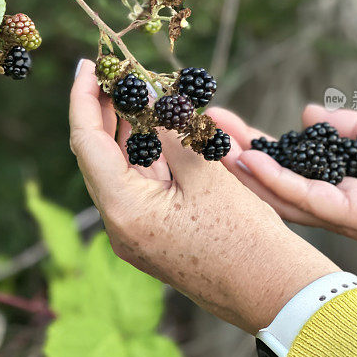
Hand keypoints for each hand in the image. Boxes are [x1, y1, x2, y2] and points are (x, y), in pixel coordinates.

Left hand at [69, 61, 337, 333]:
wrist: (272, 292)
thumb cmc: (245, 237)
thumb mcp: (206, 174)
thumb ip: (170, 131)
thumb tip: (146, 95)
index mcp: (124, 210)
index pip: (87, 142)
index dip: (83, 98)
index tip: (89, 63)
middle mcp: (119, 226)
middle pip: (98, 156)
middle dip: (103, 110)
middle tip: (113, 71)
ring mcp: (134, 234)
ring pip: (118, 171)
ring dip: (124, 131)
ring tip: (132, 90)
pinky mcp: (152, 236)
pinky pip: (138, 187)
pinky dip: (143, 155)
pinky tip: (152, 128)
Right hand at [211, 105, 356, 290]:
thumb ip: (353, 127)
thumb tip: (308, 111)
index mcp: (344, 183)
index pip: (291, 162)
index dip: (258, 142)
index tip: (226, 121)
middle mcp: (335, 200)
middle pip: (276, 178)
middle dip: (238, 154)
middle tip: (202, 129)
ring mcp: (342, 211)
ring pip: (281, 191)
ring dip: (244, 169)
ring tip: (211, 144)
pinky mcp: (355, 217)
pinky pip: (307, 198)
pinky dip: (275, 181)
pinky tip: (248, 162)